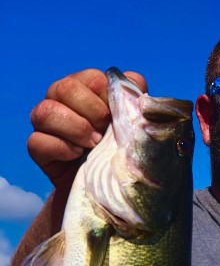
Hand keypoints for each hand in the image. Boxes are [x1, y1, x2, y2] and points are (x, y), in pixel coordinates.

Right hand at [28, 69, 146, 192]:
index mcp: (86, 89)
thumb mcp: (134, 126)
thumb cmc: (121, 150)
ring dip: (75, 129)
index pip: (92, 79)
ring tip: (93, 145)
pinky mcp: (39, 148)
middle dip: (91, 113)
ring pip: (45, 112)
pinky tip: (77, 156)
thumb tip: (135, 83)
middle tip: (104, 134)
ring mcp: (46, 123)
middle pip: (65, 88)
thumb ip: (135, 100)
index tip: (117, 119)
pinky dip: (61, 148)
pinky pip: (37, 141)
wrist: (106, 187)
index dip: (106, 99)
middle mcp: (61, 100)